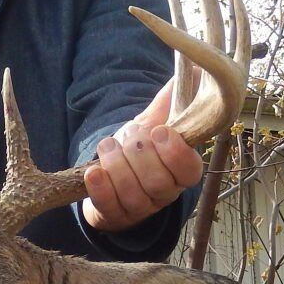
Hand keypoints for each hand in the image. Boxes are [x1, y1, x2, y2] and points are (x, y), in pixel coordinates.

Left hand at [80, 84, 203, 232]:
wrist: (114, 180)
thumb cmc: (139, 150)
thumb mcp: (154, 124)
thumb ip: (171, 101)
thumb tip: (190, 67)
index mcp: (181, 171)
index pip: (189, 169)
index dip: (175, 152)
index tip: (159, 131)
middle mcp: (164, 193)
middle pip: (158, 182)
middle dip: (140, 155)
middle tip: (129, 137)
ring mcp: (140, 208)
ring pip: (134, 195)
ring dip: (117, 166)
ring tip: (107, 146)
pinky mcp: (114, 215)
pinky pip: (109, 207)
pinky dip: (100, 188)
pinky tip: (93, 171)